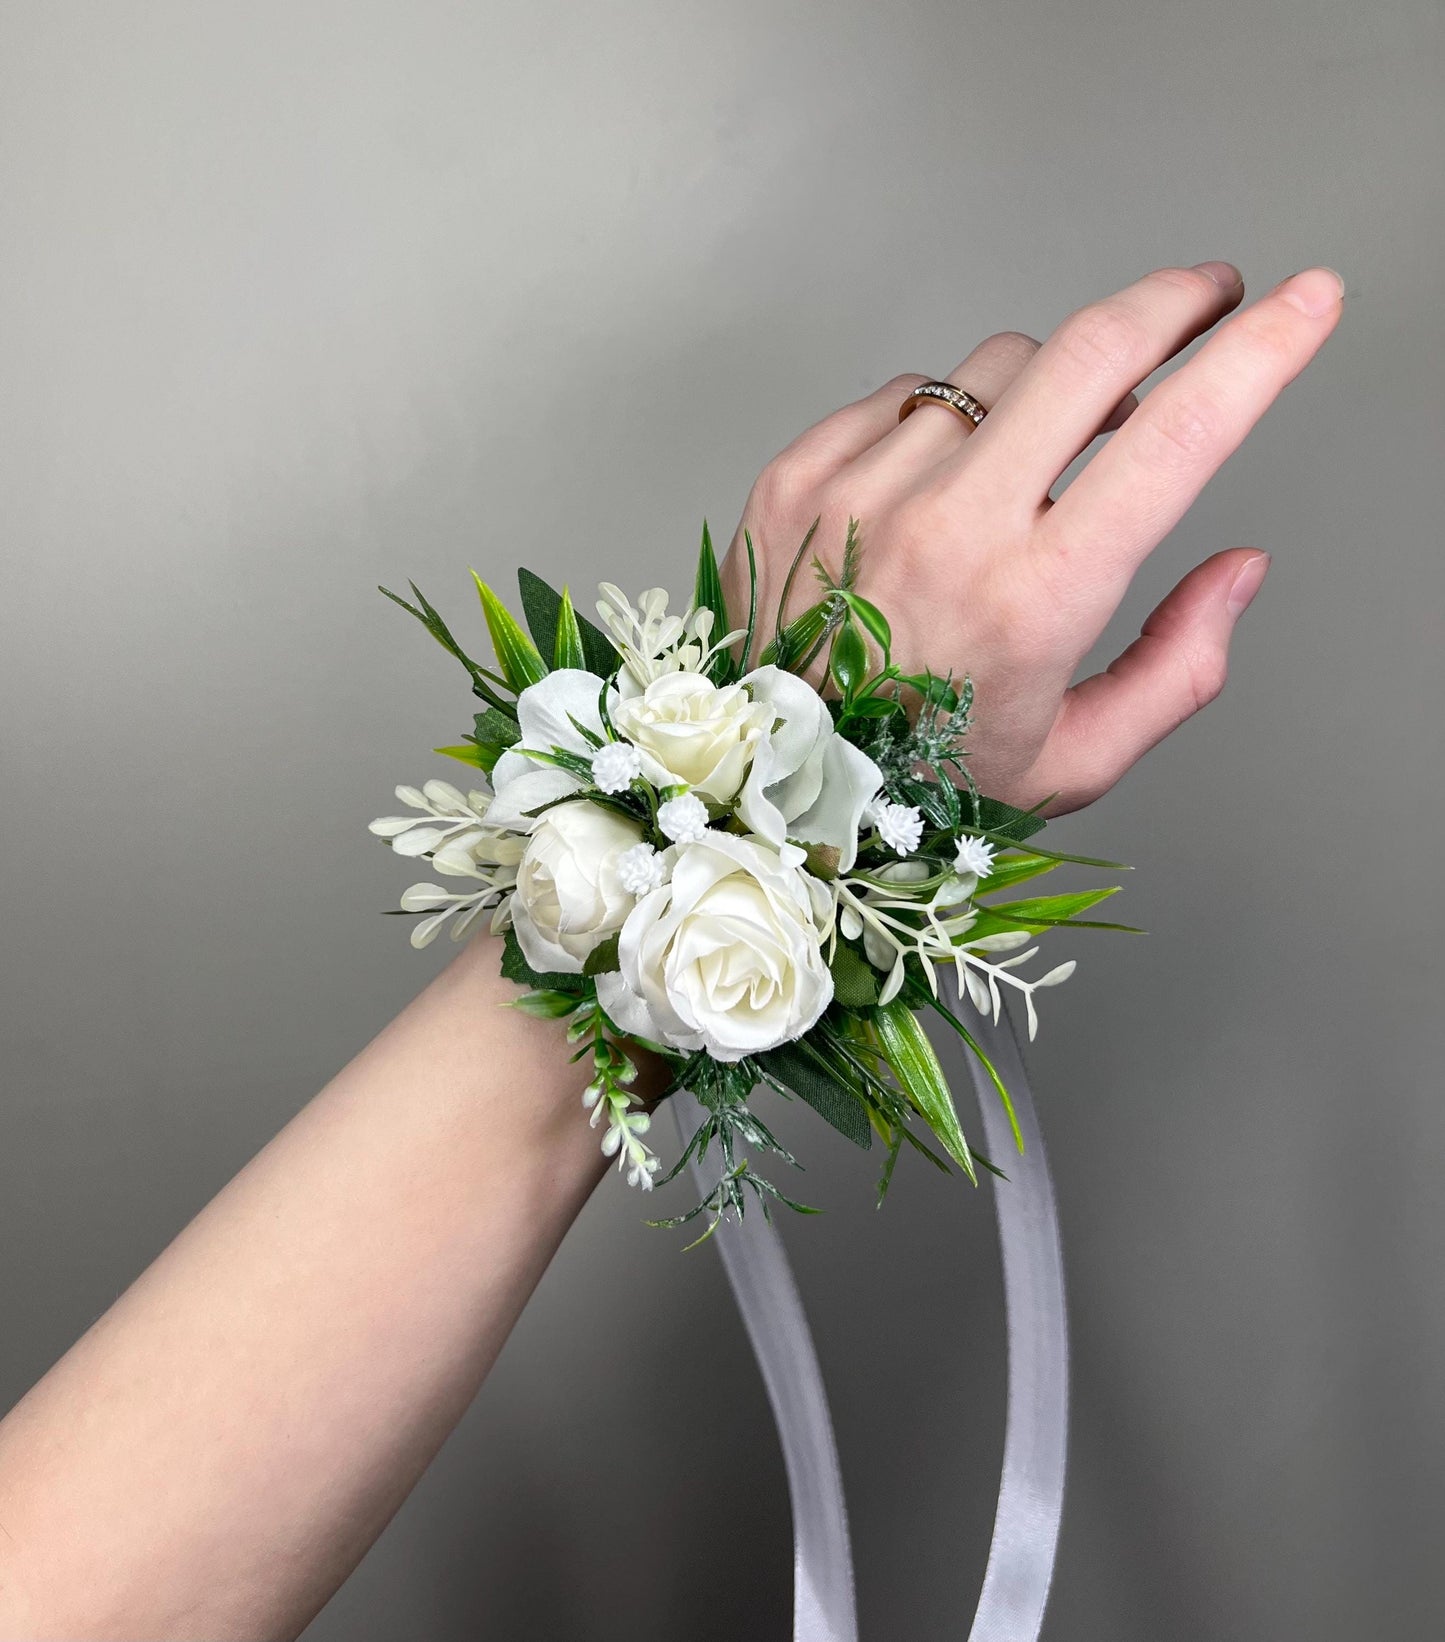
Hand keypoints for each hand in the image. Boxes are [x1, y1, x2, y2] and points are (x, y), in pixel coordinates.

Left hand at [719, 262, 1344, 813]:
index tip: (1305, 303)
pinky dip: (945, 419)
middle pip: (1088, 349)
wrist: (763, 782)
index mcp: (1033, 600)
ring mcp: (862, 490)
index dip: (1260, 351)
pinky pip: (905, 394)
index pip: (1176, 438)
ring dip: (1046, 387)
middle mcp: (946, 528)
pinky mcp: (797, 474)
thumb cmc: (916, 782)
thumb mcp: (1072, 761)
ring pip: (995, 367)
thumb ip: (1178, 669)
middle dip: (1170, 303)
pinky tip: (939, 483)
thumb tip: (1240, 569)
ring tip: (1042, 454)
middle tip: (1206, 298)